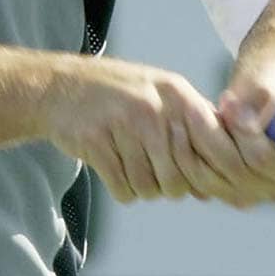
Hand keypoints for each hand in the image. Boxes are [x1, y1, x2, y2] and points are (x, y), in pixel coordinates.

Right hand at [42, 58, 249, 204]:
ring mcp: (124, 124)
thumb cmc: (117, 94)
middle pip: (180, 178)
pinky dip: (121, 188)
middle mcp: (155, 108)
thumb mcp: (161, 95)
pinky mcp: (96, 142)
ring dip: (142, 187)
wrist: (58, 86)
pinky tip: (114, 167)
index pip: (214, 145)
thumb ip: (193, 130)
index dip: (212, 174)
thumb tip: (216, 183)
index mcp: (178, 94)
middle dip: (169, 185)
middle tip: (155, 173)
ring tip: (131, 165)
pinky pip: (123, 189)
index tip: (203, 184)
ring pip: (150, 188)